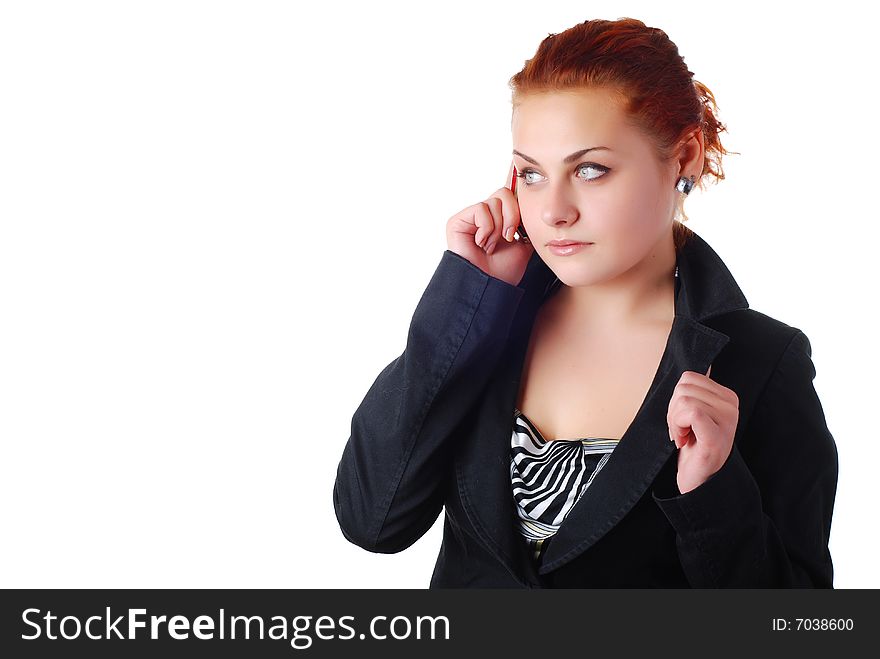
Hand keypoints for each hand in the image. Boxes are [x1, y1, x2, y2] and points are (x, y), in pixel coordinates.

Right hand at [445, 160, 533, 286]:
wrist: (490, 286)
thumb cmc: (504, 271)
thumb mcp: (525, 244)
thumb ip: (527, 223)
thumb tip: (533, 206)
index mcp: (498, 219)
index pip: (511, 196)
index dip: (519, 208)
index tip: (520, 230)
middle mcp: (484, 215)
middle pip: (504, 193)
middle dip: (512, 217)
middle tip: (509, 237)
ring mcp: (470, 217)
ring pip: (494, 201)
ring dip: (498, 228)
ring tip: (491, 246)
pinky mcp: (458, 221)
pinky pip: (481, 209)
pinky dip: (486, 228)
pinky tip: (481, 244)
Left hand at [667, 364, 739, 493]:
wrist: (699, 480)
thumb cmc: (693, 445)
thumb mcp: (694, 412)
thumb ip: (695, 391)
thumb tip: (702, 366)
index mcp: (727, 396)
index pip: (689, 377)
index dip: (676, 398)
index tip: (682, 419)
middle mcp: (731, 406)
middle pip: (683, 387)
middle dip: (673, 410)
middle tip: (682, 430)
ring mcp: (727, 421)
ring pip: (684, 399)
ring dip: (674, 421)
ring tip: (684, 436)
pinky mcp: (716, 436)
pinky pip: (690, 412)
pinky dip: (677, 426)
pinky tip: (684, 440)